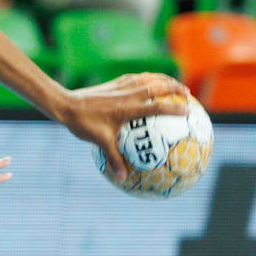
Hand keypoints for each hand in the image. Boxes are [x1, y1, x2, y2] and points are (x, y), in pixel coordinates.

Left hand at [62, 73, 192, 182]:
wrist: (66, 104)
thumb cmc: (84, 124)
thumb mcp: (101, 143)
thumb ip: (115, 160)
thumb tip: (122, 178)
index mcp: (128, 109)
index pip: (157, 107)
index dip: (174, 108)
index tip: (189, 111)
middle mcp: (128, 95)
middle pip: (158, 86)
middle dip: (175, 88)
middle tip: (188, 94)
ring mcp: (122, 86)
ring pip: (149, 78)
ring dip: (164, 79)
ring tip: (175, 84)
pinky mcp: (115, 82)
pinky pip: (137, 77)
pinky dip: (149, 77)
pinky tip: (152, 80)